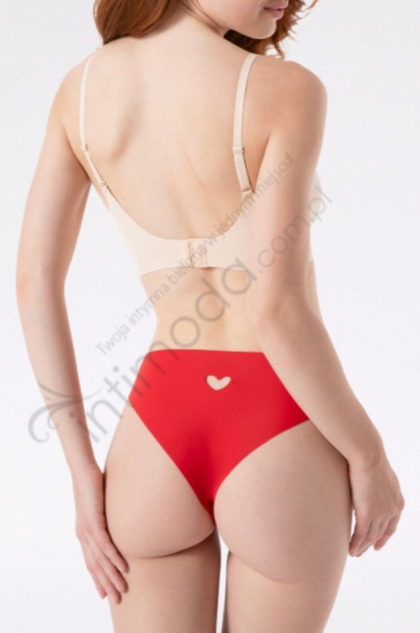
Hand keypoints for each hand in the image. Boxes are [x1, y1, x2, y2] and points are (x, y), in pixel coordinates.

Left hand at [72, 463, 128, 602]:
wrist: (82, 470)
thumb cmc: (92, 483)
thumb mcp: (101, 505)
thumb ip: (107, 516)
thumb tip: (119, 519)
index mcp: (84, 532)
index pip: (90, 561)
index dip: (97, 578)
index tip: (105, 593)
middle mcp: (83, 535)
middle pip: (95, 566)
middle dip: (106, 583)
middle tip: (117, 598)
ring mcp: (87, 530)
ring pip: (100, 560)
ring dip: (112, 576)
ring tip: (123, 588)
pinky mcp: (93, 522)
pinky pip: (105, 545)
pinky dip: (114, 558)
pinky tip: (123, 567)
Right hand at [348, 453, 404, 556]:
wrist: (368, 455)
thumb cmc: (370, 458)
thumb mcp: (380, 475)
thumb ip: (378, 487)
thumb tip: (368, 487)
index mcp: (398, 501)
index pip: (392, 525)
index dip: (384, 537)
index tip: (377, 545)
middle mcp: (392, 510)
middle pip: (380, 533)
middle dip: (370, 544)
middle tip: (361, 551)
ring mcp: (381, 513)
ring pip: (370, 536)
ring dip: (361, 547)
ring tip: (353, 553)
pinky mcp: (367, 514)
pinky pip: (361, 535)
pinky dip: (355, 544)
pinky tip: (350, 549)